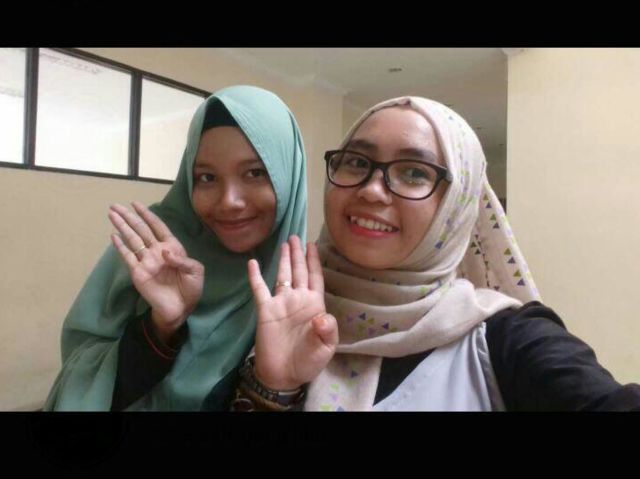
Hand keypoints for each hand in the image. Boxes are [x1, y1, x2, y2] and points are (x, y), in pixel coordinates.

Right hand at [109, 201, 203, 343]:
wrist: (180, 309)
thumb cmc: (191, 289)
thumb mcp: (195, 271)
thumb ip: (182, 260)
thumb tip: (164, 251)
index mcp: (172, 247)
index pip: (157, 226)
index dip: (147, 214)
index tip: (136, 203)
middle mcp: (157, 251)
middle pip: (141, 230)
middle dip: (129, 217)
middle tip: (115, 205)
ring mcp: (146, 261)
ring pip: (132, 240)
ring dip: (122, 227)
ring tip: (112, 214)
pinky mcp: (138, 273)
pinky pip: (128, 257)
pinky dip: (120, 246)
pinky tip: (113, 236)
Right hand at [248, 235, 337, 390]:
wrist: (283, 375)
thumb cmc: (308, 361)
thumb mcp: (325, 348)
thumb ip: (328, 330)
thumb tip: (322, 315)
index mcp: (314, 305)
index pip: (315, 277)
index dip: (314, 261)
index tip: (312, 245)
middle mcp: (298, 299)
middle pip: (299, 271)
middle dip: (298, 254)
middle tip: (296, 236)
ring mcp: (281, 303)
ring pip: (282, 276)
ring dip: (283, 260)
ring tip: (284, 242)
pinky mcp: (265, 310)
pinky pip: (260, 289)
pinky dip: (256, 276)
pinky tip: (253, 262)